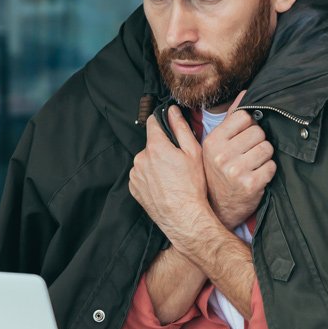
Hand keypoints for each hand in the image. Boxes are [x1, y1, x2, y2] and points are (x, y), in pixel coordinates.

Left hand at [129, 106, 210, 238]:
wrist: (184, 217)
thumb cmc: (192, 187)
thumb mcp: (193, 153)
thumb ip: (181, 128)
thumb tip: (172, 111)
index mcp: (156, 147)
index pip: (153, 123)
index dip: (161, 122)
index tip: (167, 126)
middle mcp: (141, 158)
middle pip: (150, 145)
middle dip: (162, 149)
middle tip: (177, 162)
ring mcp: (135, 174)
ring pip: (145, 161)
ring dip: (155, 164)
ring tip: (171, 177)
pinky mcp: (134, 188)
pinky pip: (140, 175)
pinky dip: (149, 178)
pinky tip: (163, 186)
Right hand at [202, 91, 275, 228]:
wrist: (218, 207)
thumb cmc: (219, 172)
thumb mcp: (217, 145)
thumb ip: (231, 118)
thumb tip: (245, 93)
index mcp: (213, 141)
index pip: (244, 117)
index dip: (249, 126)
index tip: (243, 138)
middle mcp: (222, 154)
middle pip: (258, 132)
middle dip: (258, 142)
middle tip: (248, 155)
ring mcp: (236, 170)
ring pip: (267, 148)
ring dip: (264, 157)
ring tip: (252, 165)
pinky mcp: (250, 184)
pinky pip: (272, 166)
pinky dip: (268, 171)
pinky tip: (257, 177)